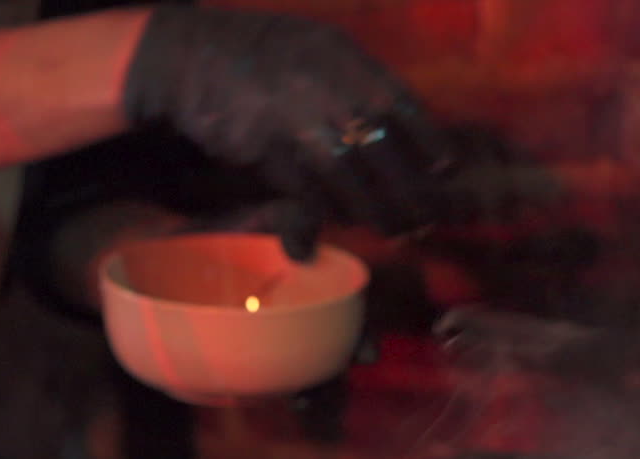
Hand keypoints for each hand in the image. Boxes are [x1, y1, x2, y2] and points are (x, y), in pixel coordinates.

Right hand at [121, 6, 453, 260]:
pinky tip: (344, 222)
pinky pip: (307, 191)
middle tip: (426, 218)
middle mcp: (322, 87)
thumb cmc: (270, 57)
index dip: (428, 141)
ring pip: (348, 179)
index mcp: (342, 58)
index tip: (446, 170)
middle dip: (409, 191)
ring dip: (374, 211)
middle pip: (381, 150)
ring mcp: (293, 121)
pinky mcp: (265, 151)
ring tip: (394, 229)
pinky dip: (329, 212)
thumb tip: (404, 127)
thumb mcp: (321, 48)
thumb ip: (361, 81)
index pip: (400, 104)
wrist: (193, 58)